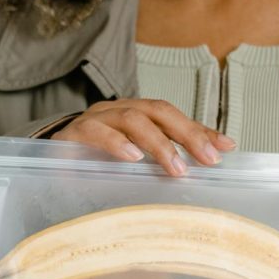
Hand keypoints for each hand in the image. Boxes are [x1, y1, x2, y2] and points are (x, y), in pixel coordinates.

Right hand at [50, 98, 236, 175]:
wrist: (51, 159)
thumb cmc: (100, 160)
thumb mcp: (137, 160)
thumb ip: (168, 159)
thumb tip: (212, 164)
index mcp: (138, 114)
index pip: (175, 117)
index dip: (201, 130)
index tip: (227, 148)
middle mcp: (120, 111)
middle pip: (158, 111)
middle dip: (187, 134)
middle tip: (207, 160)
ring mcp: (97, 119)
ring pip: (133, 119)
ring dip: (158, 144)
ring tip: (176, 168)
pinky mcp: (74, 134)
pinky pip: (96, 131)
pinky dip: (116, 143)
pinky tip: (132, 158)